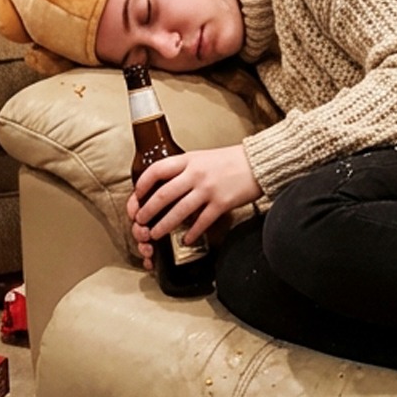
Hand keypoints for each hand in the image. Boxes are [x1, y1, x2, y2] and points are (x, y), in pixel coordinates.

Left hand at [126, 145, 259, 270]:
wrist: (258, 162)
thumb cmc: (232, 160)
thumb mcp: (204, 157)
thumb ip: (186, 169)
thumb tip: (168, 183)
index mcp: (189, 160)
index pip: (157, 170)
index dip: (143, 184)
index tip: (137, 195)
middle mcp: (196, 174)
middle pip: (164, 194)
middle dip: (148, 210)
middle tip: (140, 221)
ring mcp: (208, 189)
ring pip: (179, 211)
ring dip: (164, 225)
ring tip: (155, 234)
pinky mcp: (221, 203)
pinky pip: (201, 222)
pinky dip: (191, 233)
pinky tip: (186, 239)